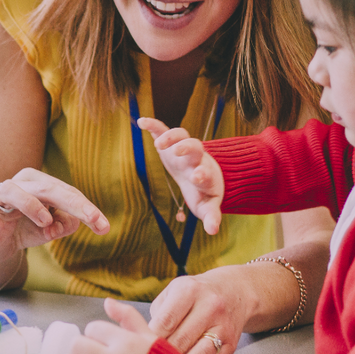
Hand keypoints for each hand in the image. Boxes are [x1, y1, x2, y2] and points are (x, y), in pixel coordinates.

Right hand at [0, 167, 109, 264]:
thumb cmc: (25, 230)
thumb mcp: (50, 230)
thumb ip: (63, 225)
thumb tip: (71, 222)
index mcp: (39, 184)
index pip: (67, 193)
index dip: (87, 209)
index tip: (104, 227)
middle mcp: (20, 185)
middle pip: (47, 188)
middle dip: (73, 204)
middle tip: (93, 220)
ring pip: (12, 191)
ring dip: (31, 205)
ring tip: (47, 222)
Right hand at [138, 117, 223, 234]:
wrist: (202, 174)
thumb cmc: (203, 192)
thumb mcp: (207, 206)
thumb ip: (211, 217)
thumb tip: (212, 232)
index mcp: (204, 174)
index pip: (205, 171)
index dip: (202, 173)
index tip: (198, 177)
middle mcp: (195, 158)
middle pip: (195, 146)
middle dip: (188, 148)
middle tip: (179, 152)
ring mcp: (183, 148)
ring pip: (181, 135)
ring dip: (171, 136)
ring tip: (158, 144)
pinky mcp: (171, 142)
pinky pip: (163, 130)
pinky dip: (153, 125)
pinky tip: (141, 121)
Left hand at [148, 267, 252, 353]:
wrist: (233, 292)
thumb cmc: (192, 295)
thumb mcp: (172, 293)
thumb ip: (157, 315)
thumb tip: (140, 340)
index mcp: (189, 291)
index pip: (165, 322)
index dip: (149, 339)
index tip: (139, 348)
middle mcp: (210, 307)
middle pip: (180, 341)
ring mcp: (223, 327)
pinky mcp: (232, 344)